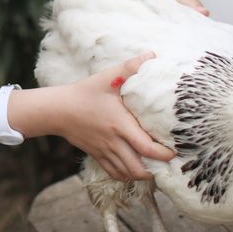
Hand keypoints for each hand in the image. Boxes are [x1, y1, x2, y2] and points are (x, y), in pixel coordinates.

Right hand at [58, 52, 175, 181]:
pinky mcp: (96, 155)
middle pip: (137, 168)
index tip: (174, 152)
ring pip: (126, 173)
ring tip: (153, 169)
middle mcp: (113, 141)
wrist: (58, 109)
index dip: (163, 154)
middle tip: (166, 164)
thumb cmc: (84, 93)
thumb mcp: (107, 77)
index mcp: (120, 124)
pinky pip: (113, 173)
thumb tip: (152, 56)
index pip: (146, 147)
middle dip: (154, 171)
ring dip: (141, 174)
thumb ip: (130, 67)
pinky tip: (133, 170)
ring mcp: (104, 151)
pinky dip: (125, 176)